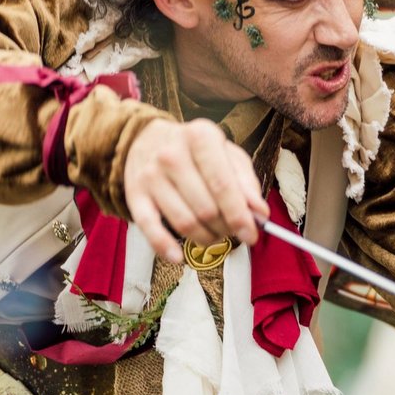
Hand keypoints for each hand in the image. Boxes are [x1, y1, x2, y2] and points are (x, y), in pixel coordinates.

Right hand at [122, 118, 266, 263]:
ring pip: (184, 222)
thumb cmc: (195, 151)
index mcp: (200, 138)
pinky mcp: (135, 195)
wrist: (146, 138)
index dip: (239, 215)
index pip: (223, 185)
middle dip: (225, 228)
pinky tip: (178, 257)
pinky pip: (150, 229)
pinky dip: (165, 247)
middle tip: (231, 230)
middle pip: (206, 208)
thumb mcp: (226, 154)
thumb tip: (259, 213)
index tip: (252, 235)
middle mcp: (172, 155)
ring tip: (214, 234)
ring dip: (205, 238)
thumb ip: (246, 182)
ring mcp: (151, 176)